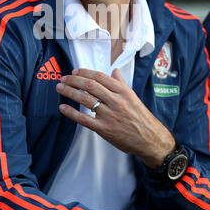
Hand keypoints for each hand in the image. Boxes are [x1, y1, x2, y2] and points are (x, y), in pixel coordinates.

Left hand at [56, 68, 174, 167]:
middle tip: (63, 78)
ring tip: (60, 88)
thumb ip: (121, 83)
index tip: (75, 71)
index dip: (85, 72)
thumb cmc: (141, 117)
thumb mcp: (133, 97)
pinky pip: (85, 119)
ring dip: (70, 92)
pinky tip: (63, 107)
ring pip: (86, 100)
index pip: (101, 77)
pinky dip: (72, 113)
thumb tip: (114, 70)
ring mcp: (110, 115)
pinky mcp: (105, 129)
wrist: (150, 139)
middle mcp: (116, 101)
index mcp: (123, 91)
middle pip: (90, 86)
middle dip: (74, 80)